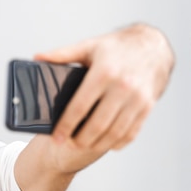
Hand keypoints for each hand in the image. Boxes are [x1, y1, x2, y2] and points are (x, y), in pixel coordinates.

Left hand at [35, 23, 173, 152]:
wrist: (153, 46)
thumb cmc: (116, 48)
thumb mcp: (89, 46)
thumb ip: (63, 54)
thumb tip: (37, 57)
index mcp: (104, 72)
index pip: (80, 106)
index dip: (66, 125)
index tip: (57, 137)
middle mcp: (123, 86)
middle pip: (97, 124)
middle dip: (80, 139)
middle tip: (69, 144)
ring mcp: (138, 99)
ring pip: (114, 132)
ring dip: (97, 144)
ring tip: (84, 145)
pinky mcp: (148, 107)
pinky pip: (131, 133)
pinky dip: (117, 143)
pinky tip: (105, 143)